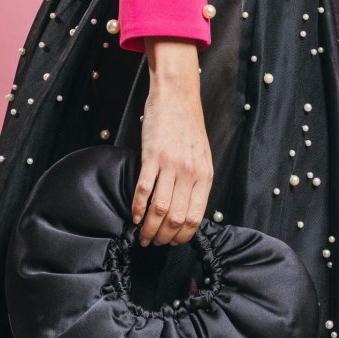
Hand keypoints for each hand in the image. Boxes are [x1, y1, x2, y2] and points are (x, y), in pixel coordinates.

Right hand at [131, 41, 213, 247]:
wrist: (178, 95)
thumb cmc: (188, 126)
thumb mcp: (201, 156)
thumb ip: (197, 181)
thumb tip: (187, 209)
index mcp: (205, 175)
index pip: (195, 218)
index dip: (182, 237)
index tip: (171, 242)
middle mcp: (190, 173)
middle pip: (176, 218)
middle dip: (163, 237)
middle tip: (152, 242)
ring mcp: (171, 164)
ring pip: (159, 209)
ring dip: (149, 228)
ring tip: (141, 235)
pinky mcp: (152, 155)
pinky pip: (144, 189)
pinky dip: (137, 207)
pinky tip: (134, 215)